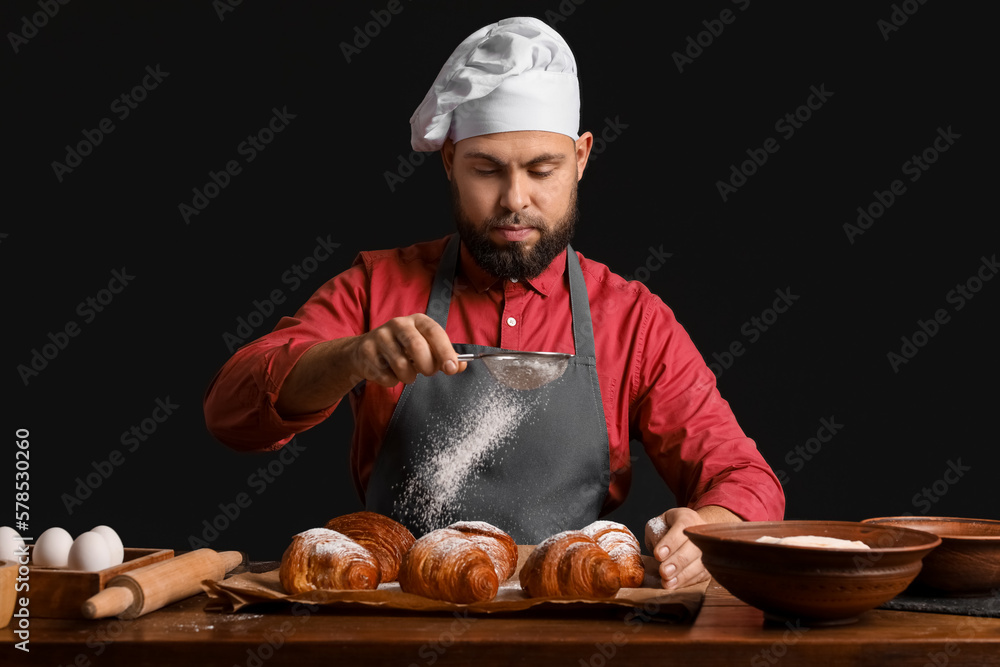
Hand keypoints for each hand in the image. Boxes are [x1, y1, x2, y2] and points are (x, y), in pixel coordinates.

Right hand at [349, 314, 466, 386]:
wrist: (364, 351)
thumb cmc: (401, 348)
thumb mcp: (425, 346)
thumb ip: (444, 356)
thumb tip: (461, 365)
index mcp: (417, 320)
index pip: (434, 332)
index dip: (445, 351)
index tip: (452, 368)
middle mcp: (398, 324)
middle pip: (417, 347)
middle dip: (427, 366)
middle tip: (428, 372)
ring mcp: (380, 337)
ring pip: (401, 365)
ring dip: (409, 376)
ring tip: (407, 372)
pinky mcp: (366, 352)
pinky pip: (386, 376)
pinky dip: (392, 381)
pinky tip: (390, 373)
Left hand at [646, 506, 739, 589]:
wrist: (689, 531)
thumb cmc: (668, 528)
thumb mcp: (657, 524)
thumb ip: (655, 535)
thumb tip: (659, 554)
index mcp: (687, 518)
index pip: (681, 529)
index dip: (670, 542)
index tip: (658, 555)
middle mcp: (701, 532)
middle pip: (694, 548)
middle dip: (678, 561)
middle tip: (664, 571)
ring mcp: (708, 549)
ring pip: (700, 564)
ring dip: (683, 575)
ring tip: (668, 582)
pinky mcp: (709, 565)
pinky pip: (701, 575)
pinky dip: (687, 581)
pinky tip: (675, 585)